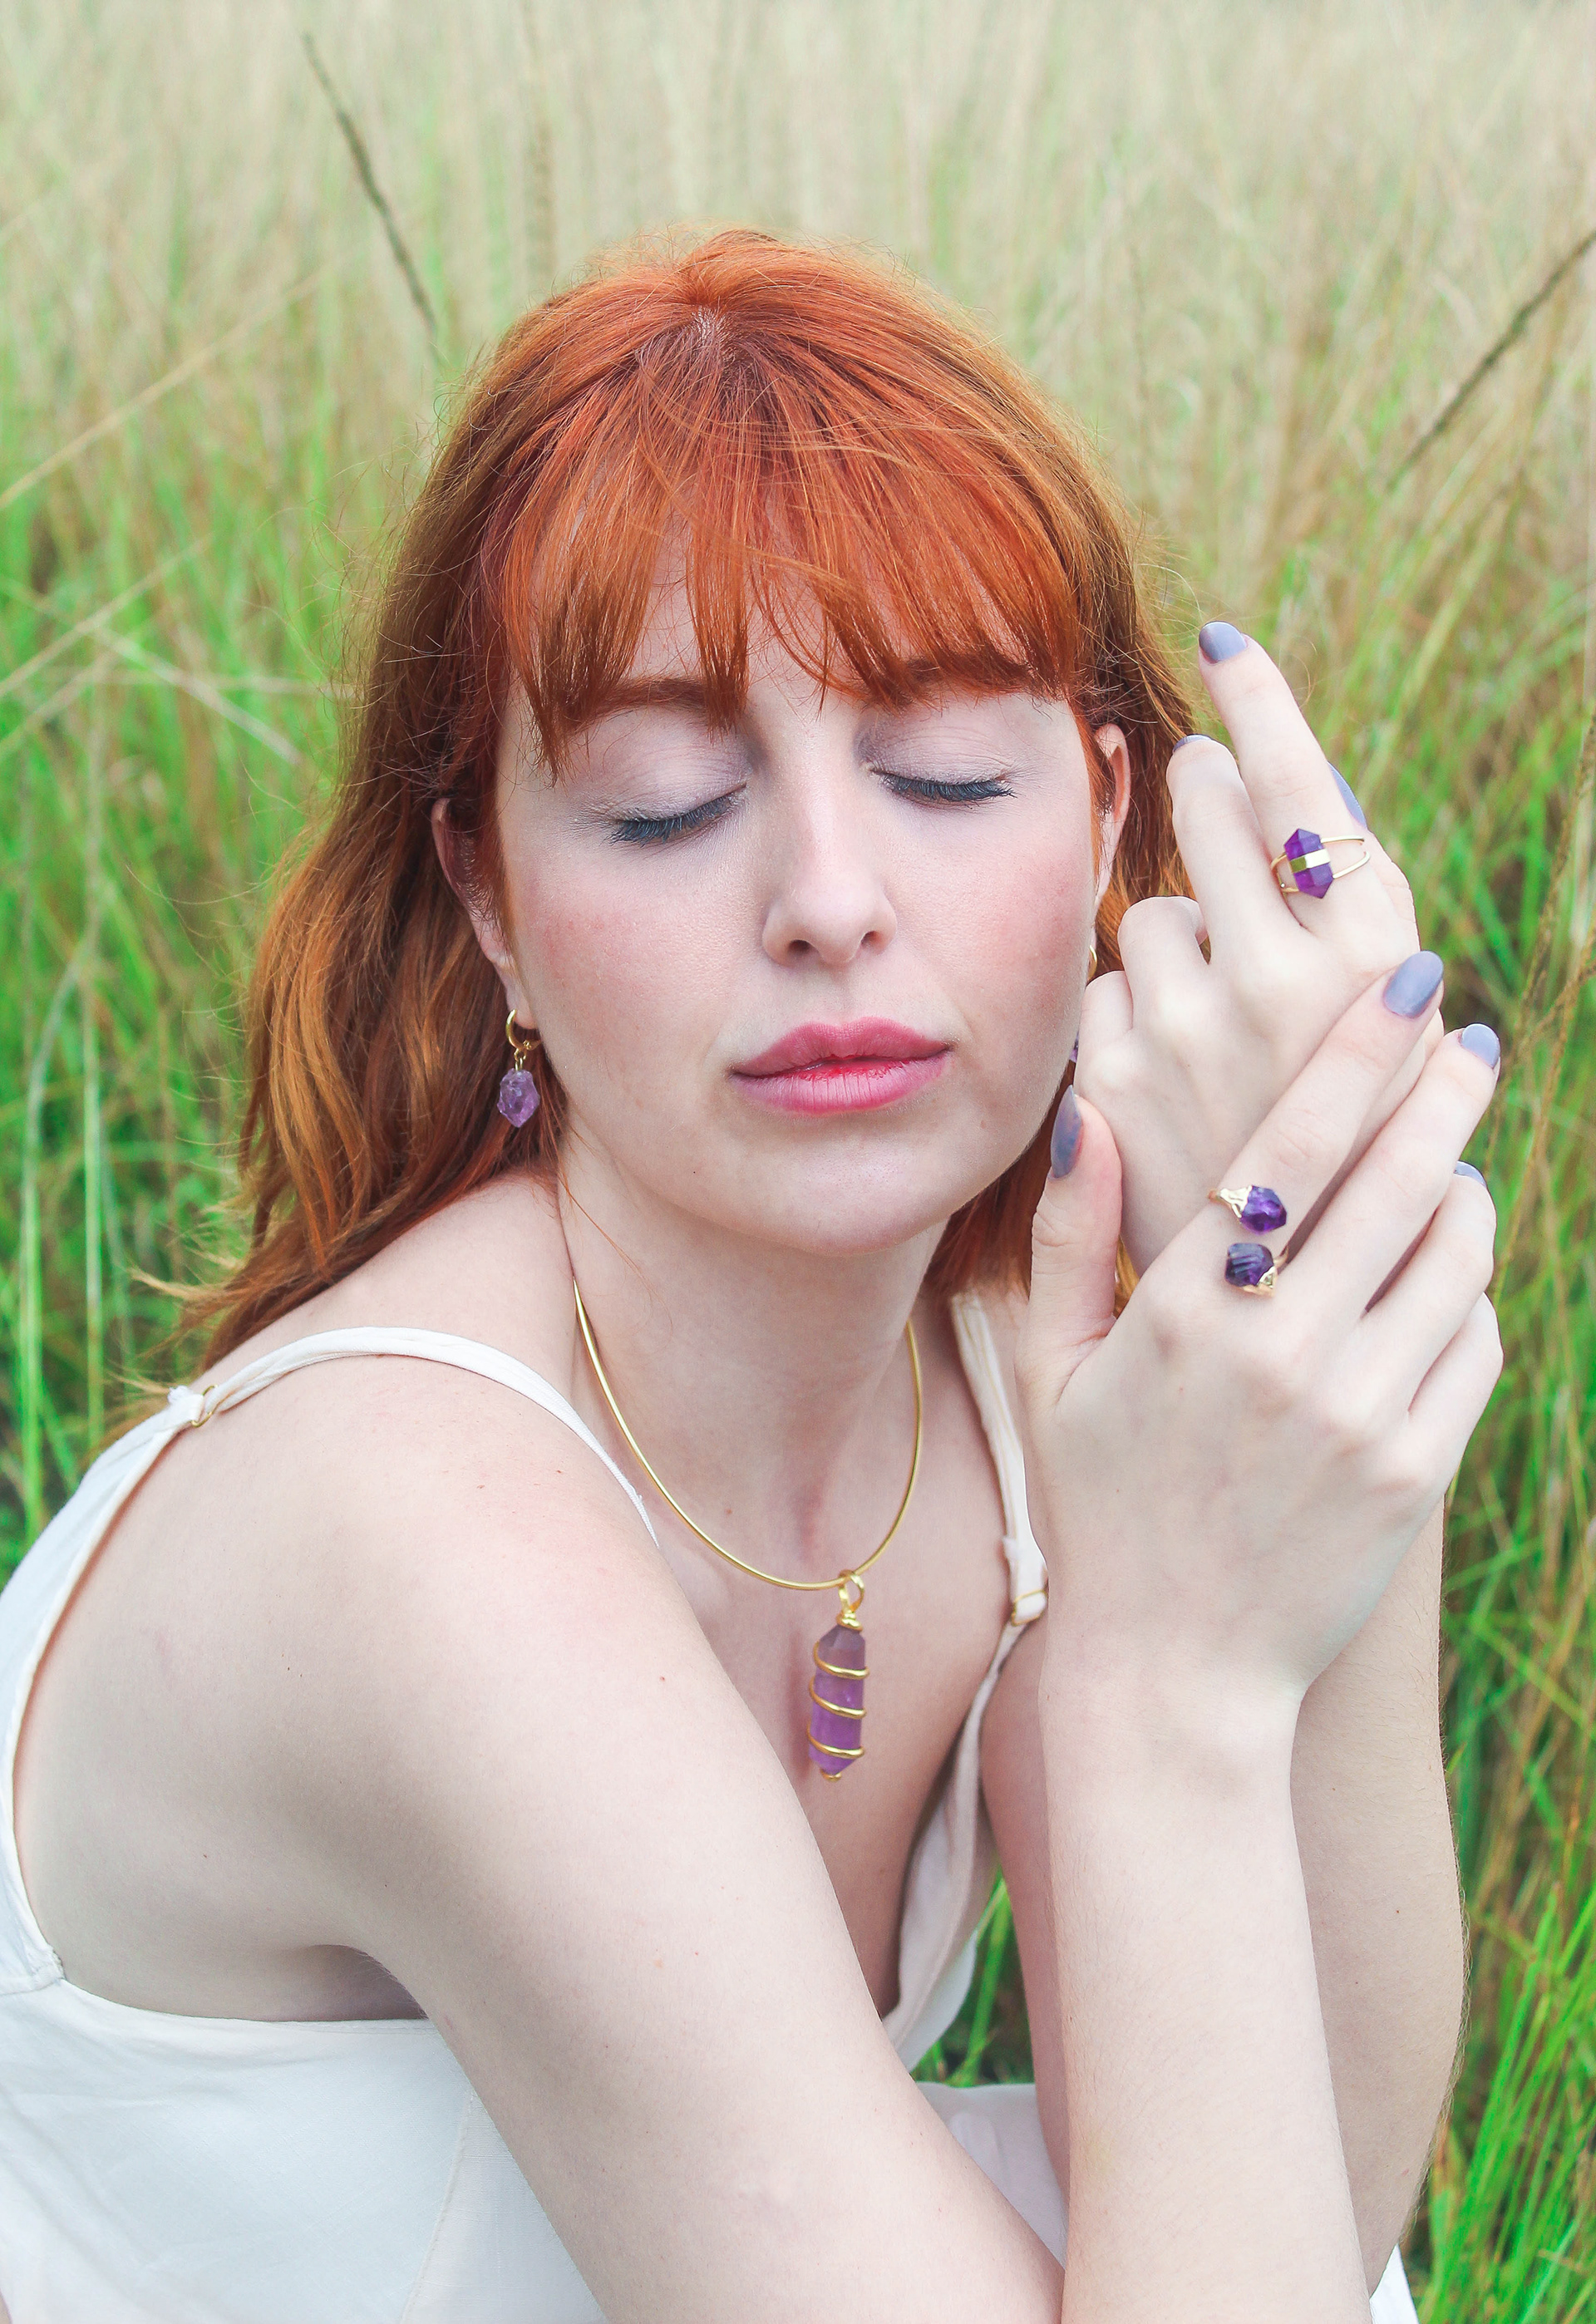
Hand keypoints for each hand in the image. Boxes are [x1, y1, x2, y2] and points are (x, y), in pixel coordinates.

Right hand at [1020, 963, 1501, 1710]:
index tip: (1403, 985)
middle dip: (1444, 1092)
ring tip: (1454, 1162)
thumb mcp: (1052, 1371)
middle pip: (1395, 1181)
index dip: (1354, 1054)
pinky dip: (1470, 1296)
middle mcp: (1279, 1355)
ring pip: (1453, 1258)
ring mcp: (1358, 1416)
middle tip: (1472, 1037)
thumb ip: (1069, 1236)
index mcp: (1184, 1316)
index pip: (1290, 1150)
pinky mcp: (1416, 1472)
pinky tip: (1443, 1280)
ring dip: (1464, 1191)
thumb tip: (1089, 1110)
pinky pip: (1474, 1344)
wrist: (1175, 1673)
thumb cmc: (1101, 1505)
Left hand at [1083, 626, 1432, 1274]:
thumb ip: (1343, 919)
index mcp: (1373, 961)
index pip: (1303, 789)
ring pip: (1150, 910)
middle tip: (1210, 799)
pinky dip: (1129, 1013)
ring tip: (1217, 1024)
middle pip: (1206, 813)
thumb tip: (1282, 784)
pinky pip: (1103, 991)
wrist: (1287, 1314)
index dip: (1261, 703)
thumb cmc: (1355, 1159)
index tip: (1223, 642)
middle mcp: (1281, 978)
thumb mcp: (1386, 1034)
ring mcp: (1189, 1026)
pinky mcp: (1116, 1076)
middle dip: (1206, 799)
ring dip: (1173, 940)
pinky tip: (1169, 1075)